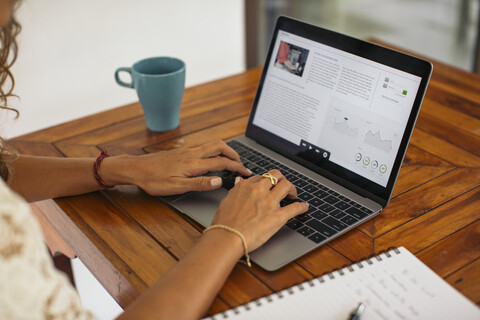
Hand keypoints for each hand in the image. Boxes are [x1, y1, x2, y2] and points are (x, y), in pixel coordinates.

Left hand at [104, 140, 251, 195]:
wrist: (135, 169)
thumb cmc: (153, 180)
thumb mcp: (176, 187)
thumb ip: (199, 183)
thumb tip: (219, 180)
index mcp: (193, 163)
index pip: (222, 162)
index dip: (237, 167)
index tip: (246, 173)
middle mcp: (192, 153)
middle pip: (220, 146)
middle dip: (234, 154)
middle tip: (241, 164)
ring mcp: (187, 150)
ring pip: (212, 144)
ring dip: (225, 150)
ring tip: (231, 160)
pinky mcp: (182, 151)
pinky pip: (204, 145)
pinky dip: (215, 149)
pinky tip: (213, 157)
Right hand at [211, 170, 308, 251]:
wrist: (227, 236)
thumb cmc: (224, 223)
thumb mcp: (227, 200)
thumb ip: (236, 190)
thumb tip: (239, 182)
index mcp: (246, 186)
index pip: (260, 177)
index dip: (266, 181)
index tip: (268, 186)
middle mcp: (259, 190)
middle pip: (275, 176)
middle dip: (281, 179)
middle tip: (283, 186)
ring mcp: (269, 202)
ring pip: (286, 185)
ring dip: (292, 189)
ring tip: (293, 194)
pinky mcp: (278, 216)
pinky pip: (295, 207)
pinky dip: (302, 207)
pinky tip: (304, 207)